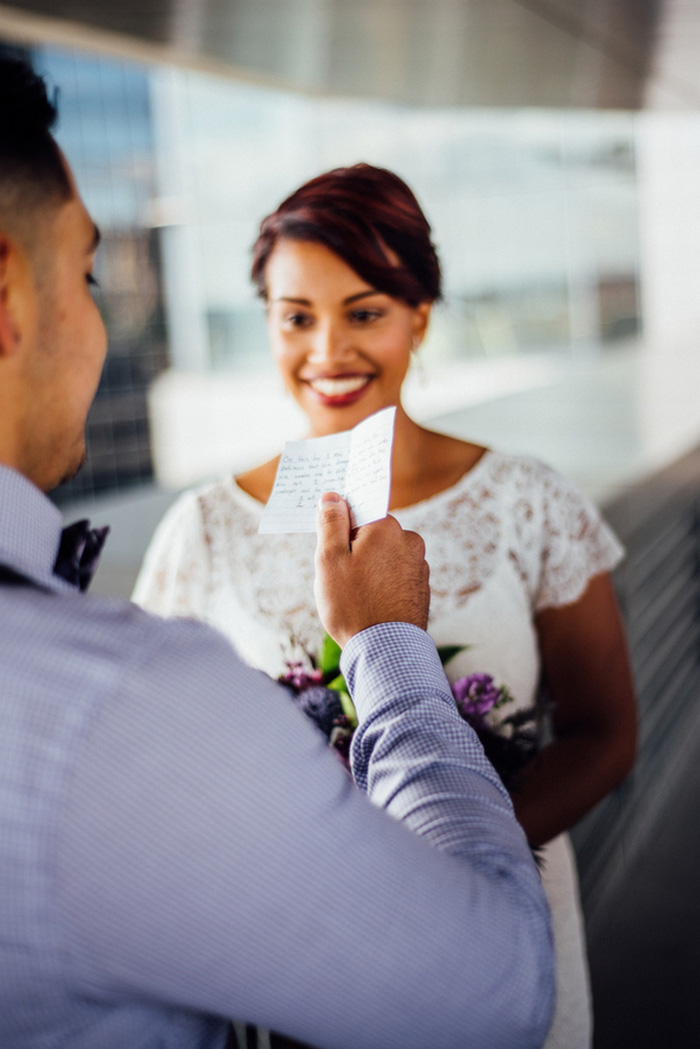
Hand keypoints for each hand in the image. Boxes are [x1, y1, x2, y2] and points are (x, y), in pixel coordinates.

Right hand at [314, 493, 429, 647]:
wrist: (386, 651)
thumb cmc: (353, 605)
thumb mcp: (330, 560)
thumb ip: (331, 524)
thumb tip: (332, 497)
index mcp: (386, 528)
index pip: (358, 511)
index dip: (339, 529)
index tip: (330, 547)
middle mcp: (409, 541)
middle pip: (372, 534)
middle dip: (353, 550)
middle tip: (340, 577)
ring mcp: (418, 565)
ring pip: (383, 556)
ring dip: (368, 568)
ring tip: (357, 596)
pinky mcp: (421, 587)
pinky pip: (395, 575)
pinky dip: (382, 583)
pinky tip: (372, 604)